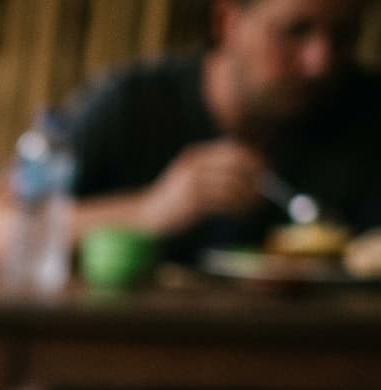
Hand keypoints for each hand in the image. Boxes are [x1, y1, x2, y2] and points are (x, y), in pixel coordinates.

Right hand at [138, 141, 268, 234]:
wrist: (144, 218)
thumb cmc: (173, 202)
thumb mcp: (191, 179)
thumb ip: (214, 171)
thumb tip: (251, 173)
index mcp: (195, 156)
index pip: (233, 150)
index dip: (253, 159)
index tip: (266, 170)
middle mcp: (195, 165)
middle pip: (236, 164)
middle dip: (255, 176)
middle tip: (265, 190)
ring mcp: (193, 183)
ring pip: (233, 184)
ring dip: (249, 196)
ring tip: (254, 205)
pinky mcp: (193, 202)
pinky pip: (225, 202)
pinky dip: (239, 207)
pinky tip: (243, 213)